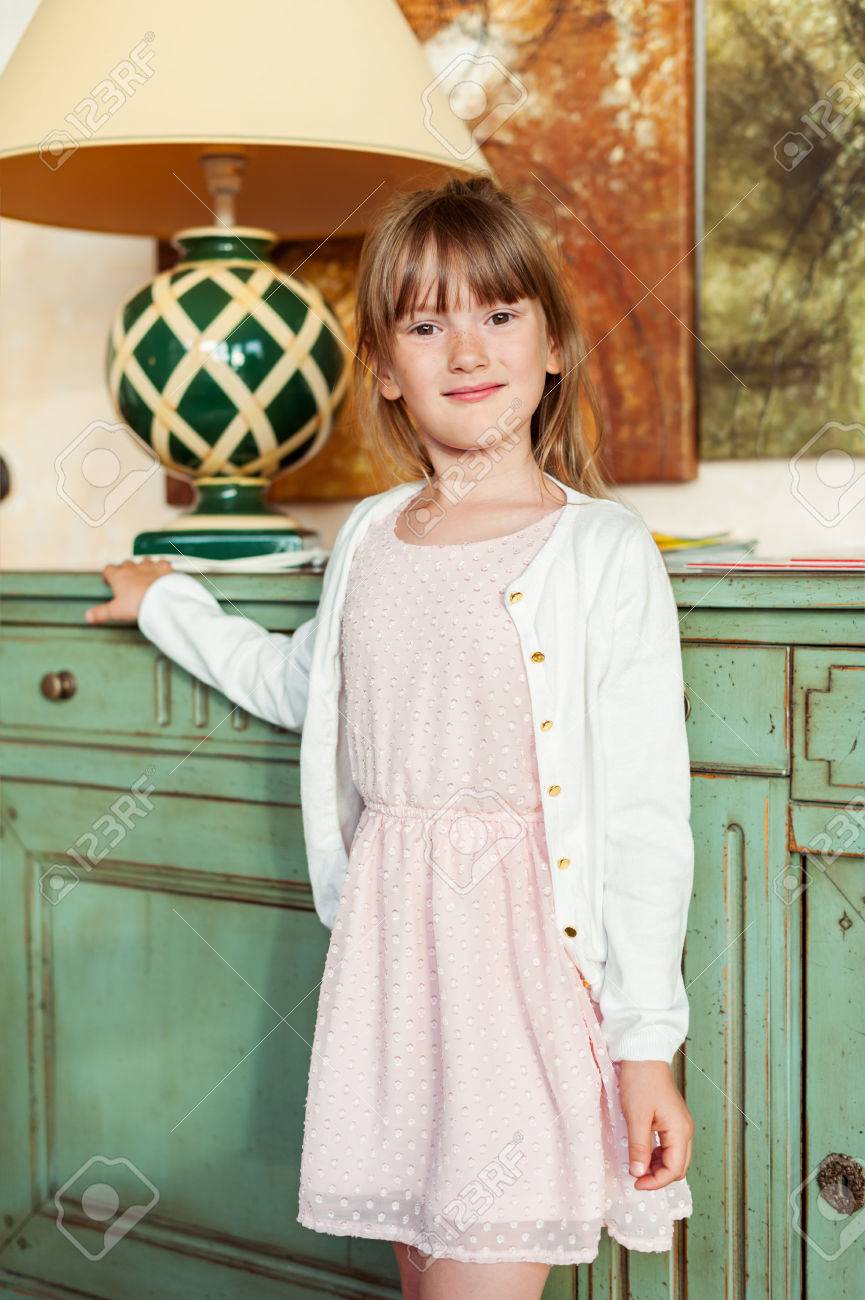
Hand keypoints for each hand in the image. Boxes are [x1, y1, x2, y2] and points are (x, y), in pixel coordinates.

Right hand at [85, 558, 174, 625]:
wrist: (161, 599)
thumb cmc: (138, 604)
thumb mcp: (116, 611)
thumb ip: (101, 613)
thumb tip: (89, 616)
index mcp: (119, 576)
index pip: (108, 569)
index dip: (108, 575)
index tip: (109, 580)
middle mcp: (133, 568)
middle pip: (126, 563)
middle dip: (126, 570)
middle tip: (127, 580)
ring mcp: (149, 566)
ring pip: (143, 560)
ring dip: (143, 565)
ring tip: (144, 574)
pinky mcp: (163, 568)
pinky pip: (162, 562)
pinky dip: (161, 566)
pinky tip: (162, 571)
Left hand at [618, 1059, 693, 1190]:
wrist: (643, 1054)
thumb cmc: (640, 1082)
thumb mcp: (636, 1117)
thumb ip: (638, 1147)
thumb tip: (638, 1174)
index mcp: (680, 1130)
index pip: (674, 1169)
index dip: (656, 1182)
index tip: (636, 1183)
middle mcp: (685, 1130)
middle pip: (677, 1167)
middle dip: (658, 1177)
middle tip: (635, 1178)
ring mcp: (680, 1124)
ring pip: (674, 1157)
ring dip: (657, 1166)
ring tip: (636, 1165)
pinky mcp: (672, 1120)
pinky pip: (668, 1146)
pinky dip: (657, 1155)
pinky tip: (642, 1152)